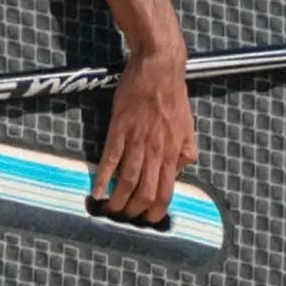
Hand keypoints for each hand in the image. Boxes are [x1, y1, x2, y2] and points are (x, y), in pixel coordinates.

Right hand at [91, 50, 198, 226]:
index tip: (148, 219)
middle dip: (135, 211)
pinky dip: (103, 178)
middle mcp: (156, 150)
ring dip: (118, 200)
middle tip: (126, 216)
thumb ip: (186, 149)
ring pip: (128, 181)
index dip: (157, 210)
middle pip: (146, 192)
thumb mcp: (188, 124)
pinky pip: (110, 159)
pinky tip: (96, 192)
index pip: (167, 192)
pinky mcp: (120, 129)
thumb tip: (183, 169)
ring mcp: (137, 140)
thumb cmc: (173, 94)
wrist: (160, 67)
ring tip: (110, 209)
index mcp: (173, 151)